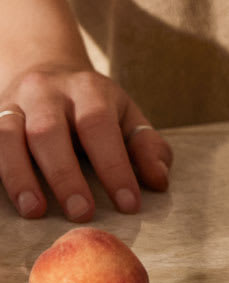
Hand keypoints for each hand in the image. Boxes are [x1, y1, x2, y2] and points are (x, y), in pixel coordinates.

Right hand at [0, 63, 171, 220]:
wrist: (46, 69)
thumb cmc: (95, 105)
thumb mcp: (127, 116)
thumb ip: (147, 146)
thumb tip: (159, 181)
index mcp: (89, 89)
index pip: (100, 126)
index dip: (114, 166)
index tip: (128, 204)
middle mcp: (48, 92)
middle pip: (50, 132)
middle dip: (65, 176)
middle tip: (82, 214)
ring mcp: (14, 103)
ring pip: (9, 136)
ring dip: (21, 177)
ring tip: (36, 212)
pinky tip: (10, 199)